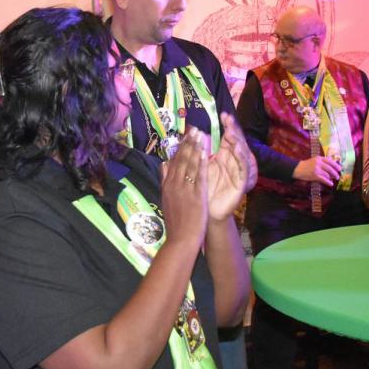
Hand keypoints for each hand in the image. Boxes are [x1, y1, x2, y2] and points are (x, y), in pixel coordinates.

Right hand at [160, 127, 208, 249]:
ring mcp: (184, 188)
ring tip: (199, 134)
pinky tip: (204, 151)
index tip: (185, 136)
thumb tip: (164, 165)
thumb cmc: (176, 223)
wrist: (180, 239)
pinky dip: (201, 161)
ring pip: (189, 163)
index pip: (173, 162)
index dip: (180, 148)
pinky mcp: (195, 194)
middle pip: (180, 159)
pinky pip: (198, 174)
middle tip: (193, 129)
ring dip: (194, 147)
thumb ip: (166, 181)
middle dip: (188, 143)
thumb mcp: (166, 199)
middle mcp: (174, 184)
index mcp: (167, 185)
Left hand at [206, 114, 252, 219]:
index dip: (226, 126)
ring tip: (232, 131)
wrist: (205, 212)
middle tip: (229, 119)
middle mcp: (232, 162)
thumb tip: (192, 131)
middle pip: (236, 142)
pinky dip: (242, 158)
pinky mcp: (242, 183)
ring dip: (237, 141)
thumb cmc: (201, 189)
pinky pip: (243, 169)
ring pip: (241, 153)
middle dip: (233, 130)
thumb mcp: (199, 166)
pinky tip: (238, 149)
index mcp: (223, 156)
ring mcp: (238, 172)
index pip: (227, 137)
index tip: (222, 114)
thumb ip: (198, 151)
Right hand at [293, 155, 341, 186]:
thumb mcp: (315, 160)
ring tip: (333, 180)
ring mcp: (316, 169)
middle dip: (335, 173)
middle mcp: (318, 163)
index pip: (330, 161)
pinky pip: (324, 179)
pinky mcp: (315, 176)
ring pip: (327, 174)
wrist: (298, 169)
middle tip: (337, 176)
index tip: (340, 169)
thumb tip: (333, 165)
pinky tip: (331, 184)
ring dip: (331, 178)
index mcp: (319, 158)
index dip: (336, 165)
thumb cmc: (307, 165)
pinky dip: (328, 182)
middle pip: (330, 168)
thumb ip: (323, 161)